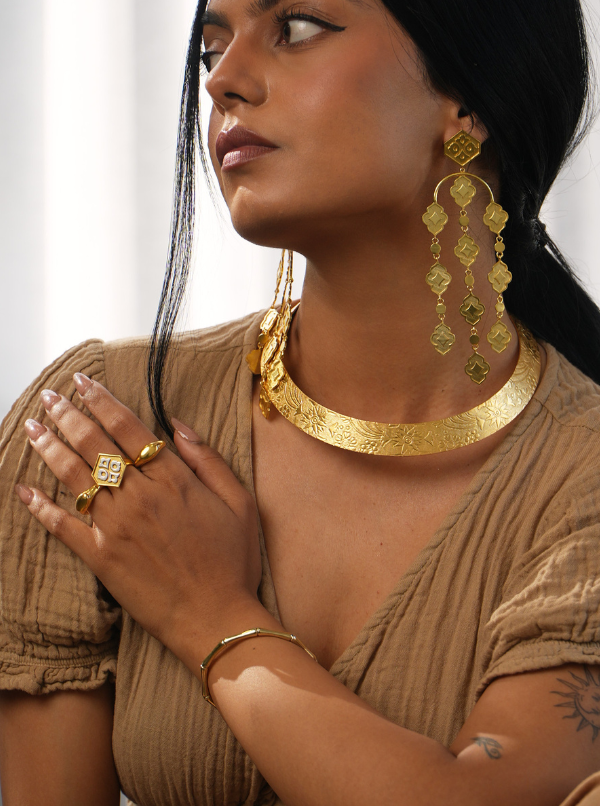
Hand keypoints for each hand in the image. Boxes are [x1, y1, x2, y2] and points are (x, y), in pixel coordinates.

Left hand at [15, 374, 264, 662]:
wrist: (215, 617)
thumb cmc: (233, 560)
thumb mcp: (239, 502)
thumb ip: (207, 459)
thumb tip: (177, 425)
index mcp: (172, 479)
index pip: (127, 427)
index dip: (101, 400)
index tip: (82, 381)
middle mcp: (138, 496)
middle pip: (93, 444)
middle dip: (67, 415)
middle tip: (48, 396)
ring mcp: (115, 526)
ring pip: (74, 476)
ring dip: (49, 448)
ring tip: (31, 427)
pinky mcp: (100, 557)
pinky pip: (62, 526)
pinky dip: (40, 507)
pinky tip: (23, 490)